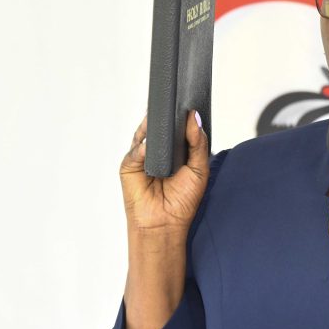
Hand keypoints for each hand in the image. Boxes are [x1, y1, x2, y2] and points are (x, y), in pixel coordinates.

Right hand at [120, 111, 209, 235]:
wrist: (165, 223)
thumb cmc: (183, 200)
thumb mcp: (199, 168)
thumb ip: (198, 143)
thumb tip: (195, 118)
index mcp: (177, 151)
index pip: (178, 127)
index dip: (183, 117)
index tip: (190, 106)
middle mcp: (159, 151)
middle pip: (159, 127)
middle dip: (166, 117)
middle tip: (175, 107)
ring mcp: (142, 157)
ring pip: (145, 133)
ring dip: (153, 126)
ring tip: (163, 121)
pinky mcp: (129, 165)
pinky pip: (136, 151)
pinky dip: (143, 148)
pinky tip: (150, 148)